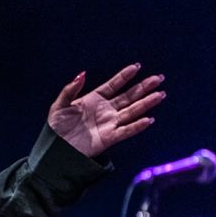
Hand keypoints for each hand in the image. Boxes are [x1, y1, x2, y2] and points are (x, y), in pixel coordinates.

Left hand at [48, 64, 164, 157]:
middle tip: (158, 78)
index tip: (137, 66)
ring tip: (160, 94)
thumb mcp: (59, 105)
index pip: (114, 85)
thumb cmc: (56, 128)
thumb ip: (70, 90)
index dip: (125, 76)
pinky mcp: (109, 138)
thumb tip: (82, 74)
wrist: (55, 150)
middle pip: (128, 96)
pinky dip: (137, 126)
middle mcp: (105, 110)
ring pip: (132, 111)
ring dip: (146, 103)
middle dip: (143, 87)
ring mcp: (109, 124)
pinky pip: (126, 131)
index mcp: (94, 99)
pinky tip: (148, 119)